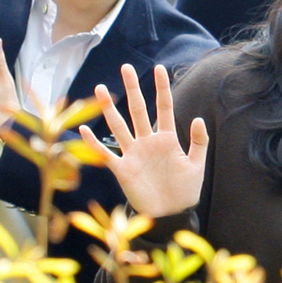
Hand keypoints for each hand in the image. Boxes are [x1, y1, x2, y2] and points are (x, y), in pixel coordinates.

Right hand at [80, 62, 207, 217]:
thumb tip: (197, 118)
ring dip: (110, 108)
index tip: (159, 68)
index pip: (163, 107)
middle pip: (138, 110)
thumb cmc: (185, 191)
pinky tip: (83, 129)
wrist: (171, 215)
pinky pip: (105, 154)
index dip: (161, 88)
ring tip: (101, 88)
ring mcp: (133, 154)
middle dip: (133, 89)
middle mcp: (147, 142)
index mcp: (166, 139)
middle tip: (126, 67)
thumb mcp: (197, 165)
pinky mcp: (122, 169)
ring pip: (120, 126)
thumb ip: (198, 142)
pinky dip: (93, 143)